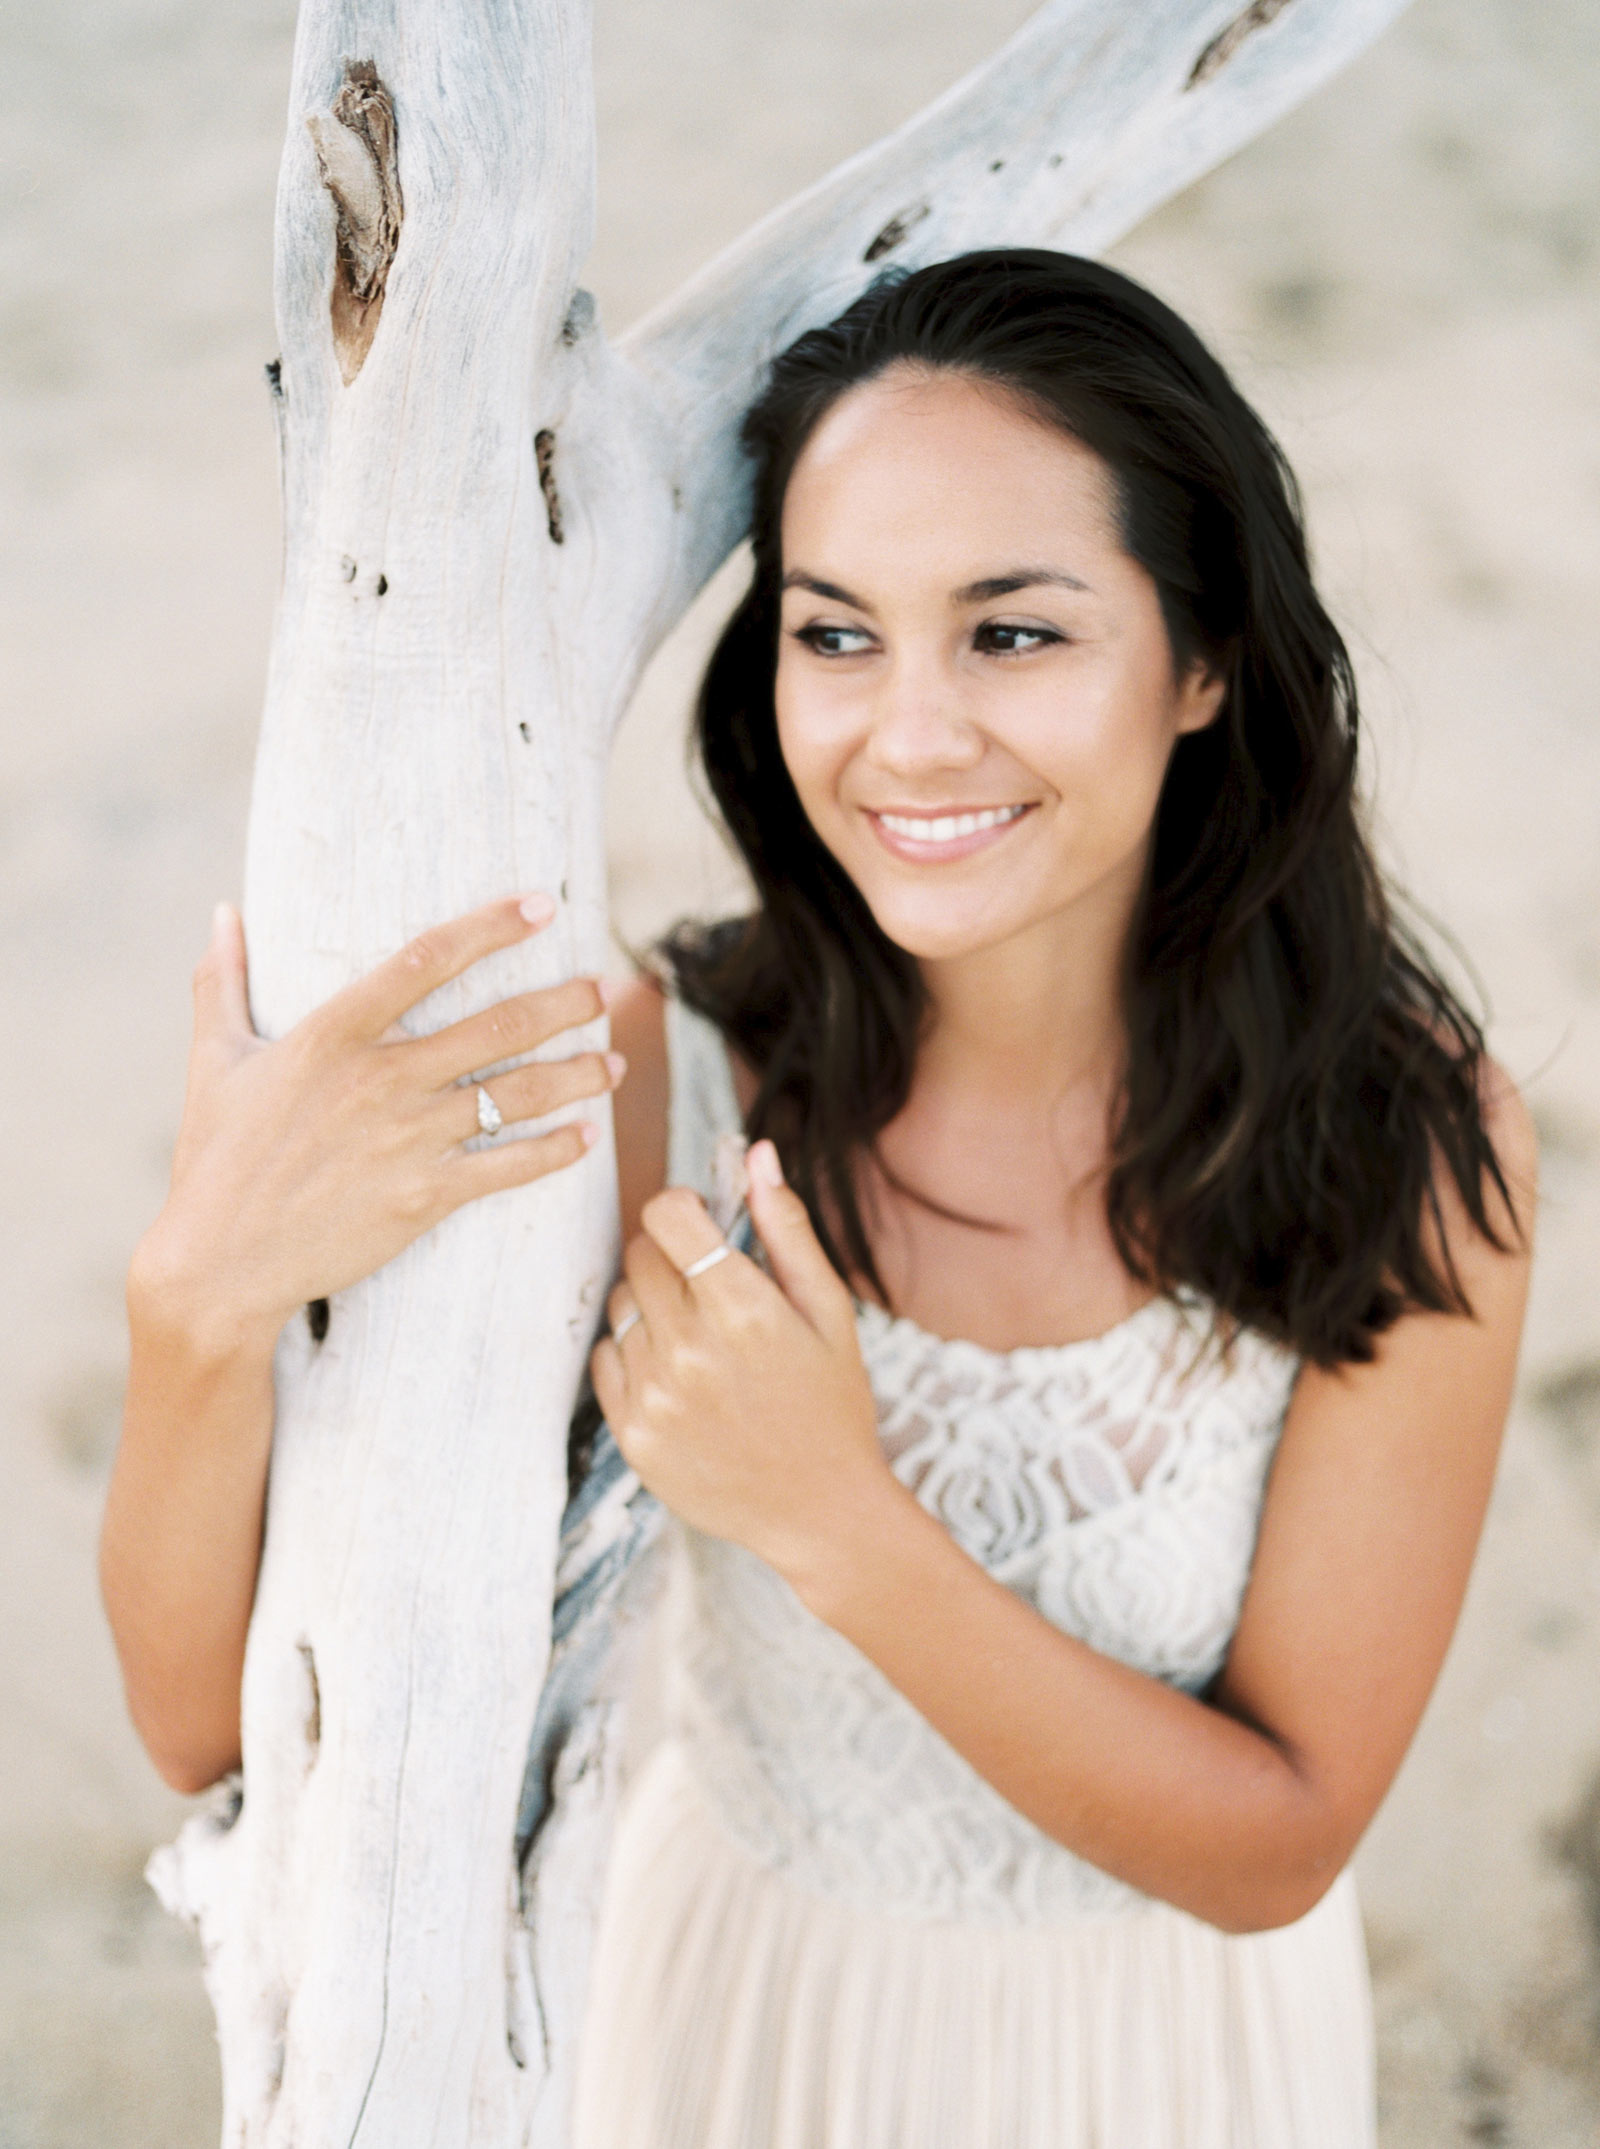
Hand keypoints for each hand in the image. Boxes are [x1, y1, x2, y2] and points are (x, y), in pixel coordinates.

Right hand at [134, 894, 622, 1349]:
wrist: (221, 1261)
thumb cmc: (215, 1158)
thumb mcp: (214, 1061)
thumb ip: (222, 981)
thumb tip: (222, 912)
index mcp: (333, 1034)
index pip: (426, 958)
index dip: (492, 927)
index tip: (543, 906)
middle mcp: (381, 1078)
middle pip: (498, 1025)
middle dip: (565, 1004)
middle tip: (606, 990)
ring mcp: (408, 1138)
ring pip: (518, 1093)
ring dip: (577, 1075)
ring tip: (614, 1064)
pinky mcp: (424, 1196)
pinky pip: (509, 1166)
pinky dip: (557, 1150)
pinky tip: (588, 1137)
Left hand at [590, 1141, 895, 1587]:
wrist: (820, 1511)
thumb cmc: (832, 1402)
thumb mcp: (829, 1311)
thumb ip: (787, 1228)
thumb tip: (759, 1153)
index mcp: (744, 1309)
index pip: (667, 1214)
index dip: (681, 1206)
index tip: (700, 1223)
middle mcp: (691, 1349)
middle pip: (639, 1254)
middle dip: (669, 1255)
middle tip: (708, 1289)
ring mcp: (656, 1396)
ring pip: (621, 1305)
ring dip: (651, 1308)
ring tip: (699, 1341)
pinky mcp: (633, 1435)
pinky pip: (607, 1359)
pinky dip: (635, 1355)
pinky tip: (679, 1378)